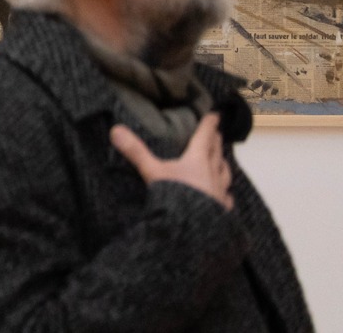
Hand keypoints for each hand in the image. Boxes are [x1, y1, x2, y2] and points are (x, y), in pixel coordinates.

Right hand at [111, 114, 233, 211]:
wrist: (192, 228)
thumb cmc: (174, 195)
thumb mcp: (152, 171)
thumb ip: (136, 152)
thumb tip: (115, 129)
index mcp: (197, 160)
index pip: (204, 138)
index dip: (209, 125)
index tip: (215, 115)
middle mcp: (212, 173)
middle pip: (216, 153)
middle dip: (216, 142)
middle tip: (218, 133)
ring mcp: (220, 192)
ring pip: (225, 173)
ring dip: (223, 164)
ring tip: (223, 160)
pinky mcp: (222, 209)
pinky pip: (227, 197)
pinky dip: (226, 192)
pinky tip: (226, 194)